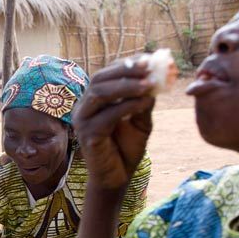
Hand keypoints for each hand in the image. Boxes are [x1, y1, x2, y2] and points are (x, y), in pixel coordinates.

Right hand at [72, 58, 155, 190]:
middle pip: (100, 79)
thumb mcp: (140, 120)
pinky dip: (127, 106)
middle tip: (150, 67)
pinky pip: (107, 115)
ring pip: (100, 93)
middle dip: (126, 70)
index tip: (150, 60)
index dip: (127, 64)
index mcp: (94, 100)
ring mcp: (82, 121)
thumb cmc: (127, 149)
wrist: (118, 178)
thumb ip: (143, 101)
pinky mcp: (87, 135)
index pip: (107, 74)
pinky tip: (145, 103)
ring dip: (127, 85)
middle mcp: (84, 107)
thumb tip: (155, 78)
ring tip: (149, 84)